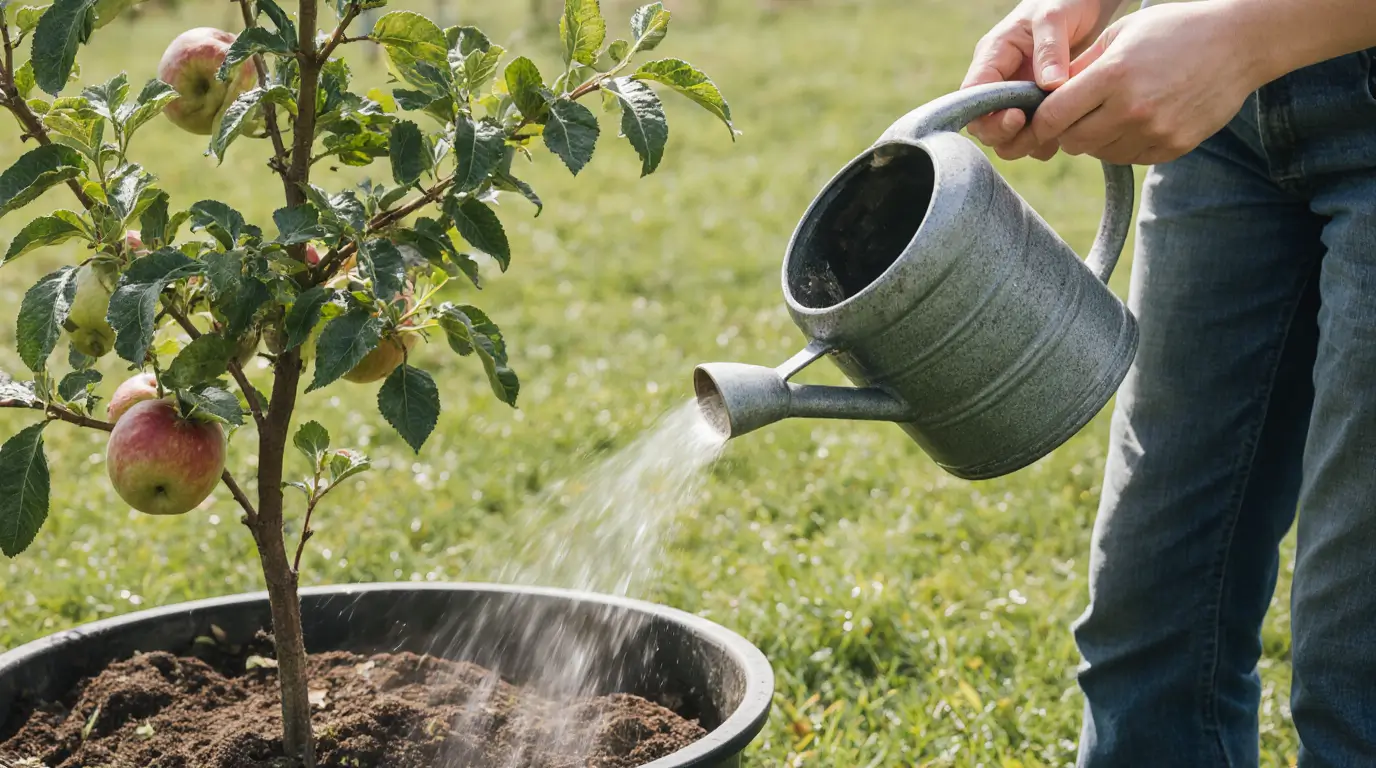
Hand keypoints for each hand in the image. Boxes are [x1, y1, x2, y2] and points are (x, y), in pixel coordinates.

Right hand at [962, 0, 1120, 160]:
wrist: (1086, 4)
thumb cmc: (1064, 2)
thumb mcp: (1054, 17)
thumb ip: (1050, 50)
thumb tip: (1049, 86)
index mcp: (991, 57)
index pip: (971, 97)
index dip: (988, 116)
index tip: (1019, 117)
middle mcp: (997, 80)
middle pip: (983, 125)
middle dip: (1006, 135)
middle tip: (1038, 130)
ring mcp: (1015, 96)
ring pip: (1005, 136)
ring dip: (1026, 143)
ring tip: (1053, 134)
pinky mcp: (1034, 106)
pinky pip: (1029, 136)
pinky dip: (1044, 142)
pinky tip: (1065, 132)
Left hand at [1000, 2, 1266, 164]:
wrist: (1240, 42)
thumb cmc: (1174, 30)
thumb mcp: (1121, 35)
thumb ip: (1080, 67)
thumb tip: (1042, 96)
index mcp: (1113, 75)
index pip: (1053, 117)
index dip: (1040, 121)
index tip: (1039, 118)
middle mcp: (1132, 108)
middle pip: (1072, 142)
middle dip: (1066, 131)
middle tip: (1077, 114)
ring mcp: (1154, 131)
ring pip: (1099, 153)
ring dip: (1096, 139)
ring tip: (1113, 112)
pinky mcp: (1173, 147)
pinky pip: (1129, 158)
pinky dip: (1124, 145)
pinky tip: (1139, 120)